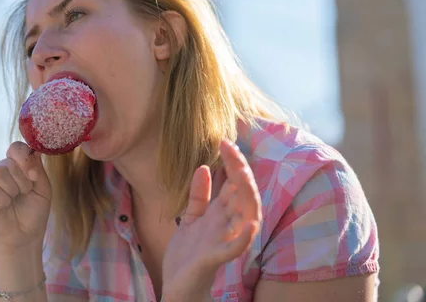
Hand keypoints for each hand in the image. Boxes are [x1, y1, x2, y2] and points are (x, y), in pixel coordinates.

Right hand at [0, 142, 51, 252]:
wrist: (24, 237)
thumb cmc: (34, 212)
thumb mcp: (43, 189)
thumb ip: (38, 169)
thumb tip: (34, 150)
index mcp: (15, 166)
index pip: (16, 148)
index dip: (24, 158)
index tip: (33, 175)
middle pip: (8, 162)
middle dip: (22, 180)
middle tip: (24, 193)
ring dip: (12, 189)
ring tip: (14, 200)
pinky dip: (2, 200)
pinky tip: (3, 207)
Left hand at [162, 140, 261, 299]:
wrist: (177, 288)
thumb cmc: (187, 256)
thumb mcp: (192, 219)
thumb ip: (200, 195)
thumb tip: (204, 166)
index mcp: (221, 216)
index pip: (233, 185)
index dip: (232, 163)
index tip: (224, 141)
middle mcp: (227, 226)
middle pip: (242, 195)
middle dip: (239, 171)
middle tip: (231, 147)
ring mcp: (223, 242)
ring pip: (245, 218)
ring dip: (246, 196)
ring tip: (243, 174)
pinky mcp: (214, 259)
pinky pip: (235, 249)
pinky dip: (244, 237)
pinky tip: (250, 223)